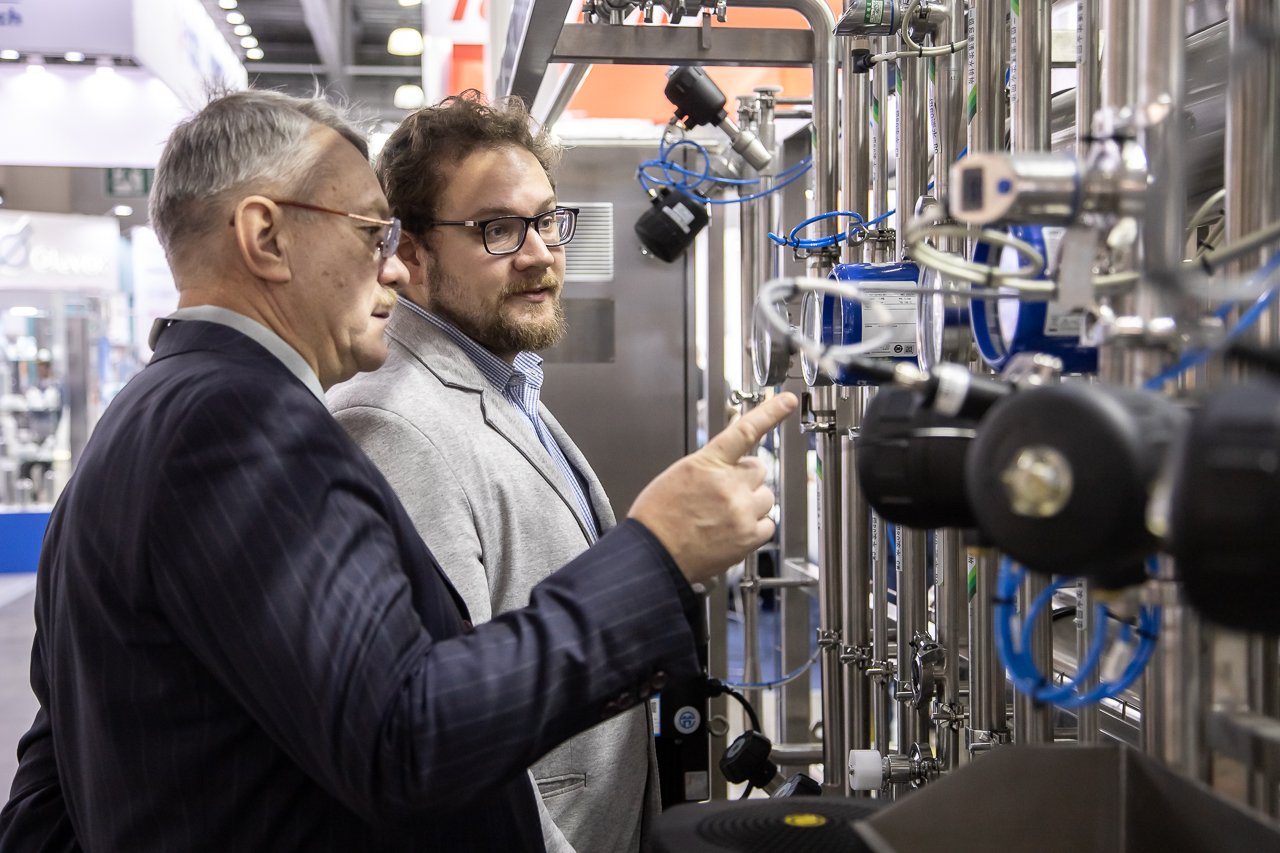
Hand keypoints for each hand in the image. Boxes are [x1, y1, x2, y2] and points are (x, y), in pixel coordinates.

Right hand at [628, 393, 797, 584]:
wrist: (653, 555)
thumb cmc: (657, 519)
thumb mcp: (678, 476)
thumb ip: (709, 468)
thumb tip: (728, 468)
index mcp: (706, 463)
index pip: (745, 430)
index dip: (770, 413)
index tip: (786, 401)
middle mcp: (728, 485)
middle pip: (759, 469)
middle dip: (746, 478)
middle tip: (726, 493)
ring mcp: (741, 511)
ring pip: (766, 497)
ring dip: (751, 503)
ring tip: (725, 516)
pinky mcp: (748, 537)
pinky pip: (768, 525)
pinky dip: (755, 528)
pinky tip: (733, 531)